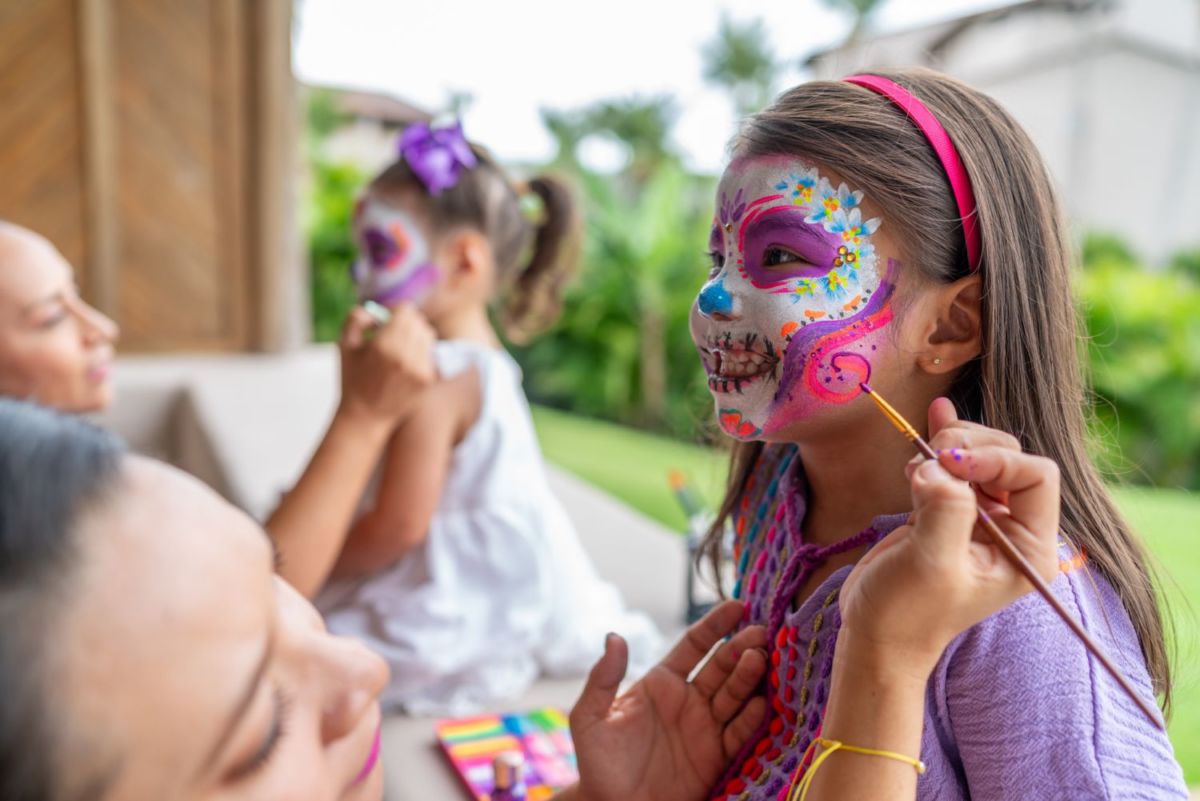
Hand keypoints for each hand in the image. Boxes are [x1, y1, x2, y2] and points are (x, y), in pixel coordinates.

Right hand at [336, 303, 435, 424]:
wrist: (366, 416)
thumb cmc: (352, 378)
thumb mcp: (344, 345)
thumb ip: (355, 318)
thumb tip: (375, 311)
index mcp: (383, 346)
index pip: (406, 311)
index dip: (395, 310)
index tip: (386, 318)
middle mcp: (405, 357)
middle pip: (418, 321)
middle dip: (405, 322)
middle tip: (392, 332)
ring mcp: (420, 369)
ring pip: (428, 335)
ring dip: (415, 335)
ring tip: (399, 347)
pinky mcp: (428, 379)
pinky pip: (432, 353)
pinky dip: (422, 351)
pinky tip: (407, 360)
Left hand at [568, 601, 767, 800]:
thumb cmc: (598, 761)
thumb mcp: (590, 717)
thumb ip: (602, 678)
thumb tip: (614, 636)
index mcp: (661, 682)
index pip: (694, 645)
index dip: (715, 625)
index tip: (738, 606)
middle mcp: (688, 698)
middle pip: (721, 666)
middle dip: (741, 647)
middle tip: (760, 632)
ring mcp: (705, 726)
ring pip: (734, 694)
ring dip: (749, 676)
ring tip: (760, 659)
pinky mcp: (717, 755)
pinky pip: (739, 733)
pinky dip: (752, 718)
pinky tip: (762, 702)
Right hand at [838, 397, 1060, 675]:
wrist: (876, 634)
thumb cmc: (907, 612)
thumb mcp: (931, 563)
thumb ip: (945, 510)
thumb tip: (937, 466)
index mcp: (1029, 548)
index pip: (1035, 474)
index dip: (994, 460)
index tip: (947, 465)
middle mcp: (1013, 530)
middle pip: (1008, 456)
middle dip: (968, 448)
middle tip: (928, 460)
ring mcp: (980, 519)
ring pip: (979, 454)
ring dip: (947, 448)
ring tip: (915, 467)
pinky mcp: (948, 511)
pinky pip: (953, 464)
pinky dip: (939, 443)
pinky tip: (933, 418)